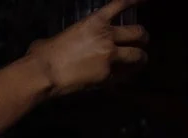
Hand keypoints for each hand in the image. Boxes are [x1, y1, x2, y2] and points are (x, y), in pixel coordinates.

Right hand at [27, 0, 147, 97]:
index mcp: (95, 22)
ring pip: (138, 56)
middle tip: (141, 42)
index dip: (137, 1)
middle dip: (142, 37)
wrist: (43, 74)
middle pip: (138, 33)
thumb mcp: (58, 37)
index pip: (122, 4)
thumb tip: (60, 43)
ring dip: (140, 58)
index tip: (145, 1)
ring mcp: (110, 57)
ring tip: (139, 62)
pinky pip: (123, 75)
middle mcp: (108, 37)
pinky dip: (124, 76)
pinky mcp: (107, 77)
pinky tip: (123, 78)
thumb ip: (69, 37)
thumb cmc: (42, 54)